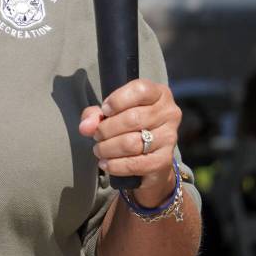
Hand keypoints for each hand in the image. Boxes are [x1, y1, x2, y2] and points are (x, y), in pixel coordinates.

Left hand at [78, 79, 181, 206]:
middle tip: (97, 136)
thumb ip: (95, 114)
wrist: (150, 157)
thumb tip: (86, 126)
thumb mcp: (111, 113)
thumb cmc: (129, 126)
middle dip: (106, 129)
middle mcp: (169, 113)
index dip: (117, 100)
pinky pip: (135, 164)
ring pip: (132, 143)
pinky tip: (106, 164)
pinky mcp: (164, 160)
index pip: (140, 90)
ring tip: (99, 150)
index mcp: (158, 94)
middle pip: (132, 118)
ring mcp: (170, 137)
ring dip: (108, 148)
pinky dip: (115, 165)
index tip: (104, 111)